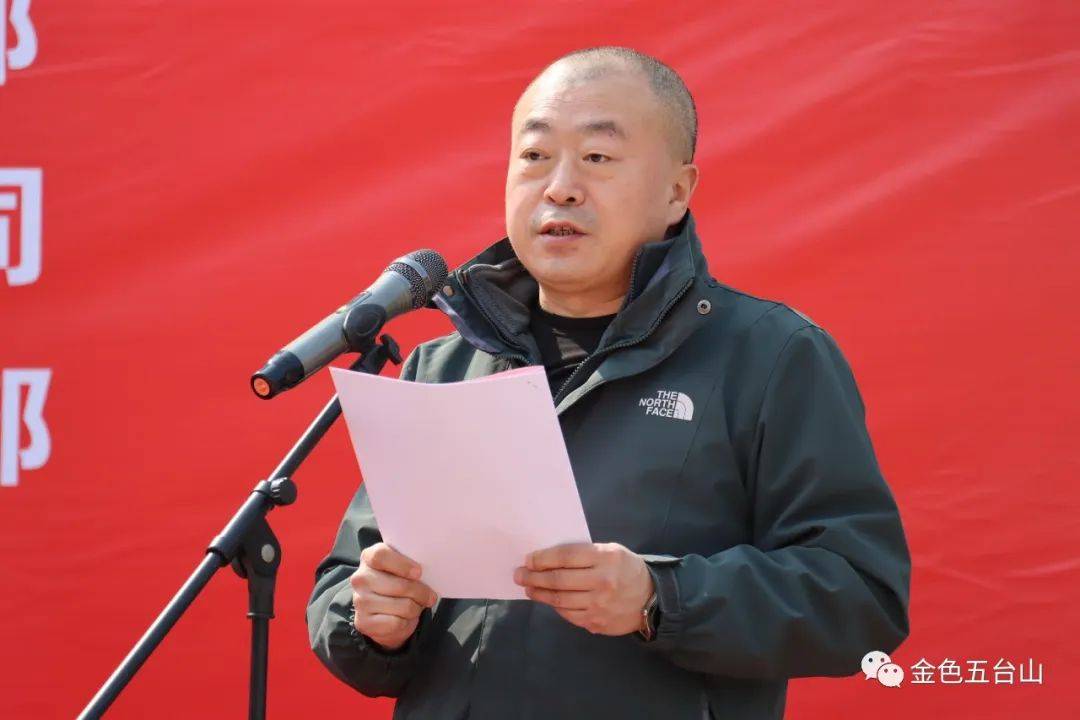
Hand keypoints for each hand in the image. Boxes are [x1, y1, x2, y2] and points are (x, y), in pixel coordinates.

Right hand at [350, 542, 437, 651]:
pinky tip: (404, 618)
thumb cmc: (398, 584)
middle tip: (430, 596)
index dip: (402, 564)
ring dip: (415, 608)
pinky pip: (396, 623)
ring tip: (416, 606)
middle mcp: (360, 578)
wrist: (385, 614)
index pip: (380, 556)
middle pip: (398, 585)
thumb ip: (411, 565)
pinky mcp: (363, 622)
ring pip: (402, 606)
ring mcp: (360, 601)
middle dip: (420, 592)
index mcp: (369, 558)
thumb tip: (427, 573)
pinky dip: (406, 622)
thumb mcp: (403, 569)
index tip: (419, 572)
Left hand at [512, 542, 653, 635]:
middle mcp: (602, 582)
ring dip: (539, 593)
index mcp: (605, 558)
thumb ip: (584, 554)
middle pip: (558, 580)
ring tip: (528, 587)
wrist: (652, 599)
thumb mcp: (611, 551)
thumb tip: (549, 559)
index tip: (528, 559)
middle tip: (519, 575)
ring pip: (559, 599)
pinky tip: (547, 599)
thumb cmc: (626, 569)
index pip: (565, 557)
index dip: (543, 558)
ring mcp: (599, 605)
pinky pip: (568, 614)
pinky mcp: (596, 622)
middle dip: (534, 577)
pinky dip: (554, 606)